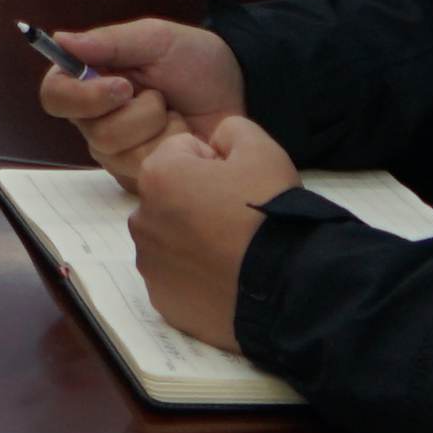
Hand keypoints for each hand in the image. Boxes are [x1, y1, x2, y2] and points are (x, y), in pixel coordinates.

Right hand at [30, 14, 247, 172]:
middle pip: (92, 132)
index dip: (81, 95)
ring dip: (160, 131)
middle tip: (163, 97)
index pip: (55, 96)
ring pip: (120, 155)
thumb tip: (61, 40)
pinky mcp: (143, 175)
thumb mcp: (156, 40)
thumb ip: (110, 41)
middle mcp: (96, 119)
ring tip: (177, 115)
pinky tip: (187, 139)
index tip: (122, 86)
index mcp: (90, 81)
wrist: (241, 93)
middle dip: (138, 114)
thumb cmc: (195, 61)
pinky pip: (146, 173)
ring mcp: (119, 152)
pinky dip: (173, 151)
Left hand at [115, 113, 307, 353]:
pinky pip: (176, 278)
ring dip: (193, 240)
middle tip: (238, 221)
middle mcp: (141, 221)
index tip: (240, 186)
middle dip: (198, 202)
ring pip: (170, 239)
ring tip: (234, 252)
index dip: (217, 164)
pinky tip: (225, 278)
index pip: (183, 153)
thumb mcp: (261, 148)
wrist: (290, 286)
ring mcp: (150, 267)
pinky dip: (195, 277)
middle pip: (172, 198)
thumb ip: (230, 130)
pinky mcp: (164, 302)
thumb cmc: (270, 212)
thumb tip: (215, 143)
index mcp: (157, 177)